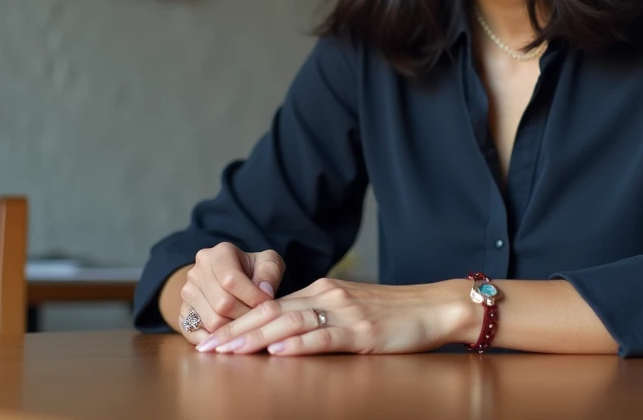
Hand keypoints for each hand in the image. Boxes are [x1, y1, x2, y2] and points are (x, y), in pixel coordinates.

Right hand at [176, 243, 284, 346]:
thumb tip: (264, 292)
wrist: (232, 280)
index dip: (252, 296)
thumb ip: (270, 273)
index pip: (230, 280)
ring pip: (211, 321)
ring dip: (234, 329)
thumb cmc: (254, 271)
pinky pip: (197, 334)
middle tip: (259, 318)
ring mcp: (187, 293)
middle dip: (245, 315)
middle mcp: (196, 271)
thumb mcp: (268, 263)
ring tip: (247, 323)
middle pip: (221, 303)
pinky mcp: (182, 314)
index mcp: (218, 254)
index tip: (268, 304)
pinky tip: (232, 334)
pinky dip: (217, 339)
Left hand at [195, 277, 478, 356]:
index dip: (238, 321)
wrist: (435, 307)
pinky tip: (278, 352)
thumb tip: (282, 334)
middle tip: (207, 348)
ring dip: (256, 338)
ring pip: (291, 323)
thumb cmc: (394, 315)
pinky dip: (299, 344)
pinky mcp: (363, 332)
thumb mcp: (350, 310)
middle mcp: (328, 296)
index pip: (270, 306)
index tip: (210, 338)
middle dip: (236, 331)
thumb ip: (318, 317)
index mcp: (322, 291)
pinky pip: (325, 337)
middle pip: (271, 312)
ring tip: (229, 350)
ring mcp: (345, 313)